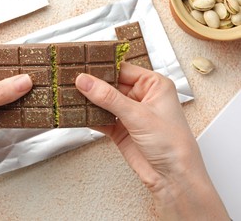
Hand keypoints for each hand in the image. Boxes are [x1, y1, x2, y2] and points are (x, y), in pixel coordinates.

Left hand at [0, 59, 32, 178]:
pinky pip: (3, 115)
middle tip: (34, 77)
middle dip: (13, 81)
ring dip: (15, 98)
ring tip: (35, 91)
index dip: (4, 62)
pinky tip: (25, 110)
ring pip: (1, 98)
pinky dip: (13, 114)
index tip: (24, 62)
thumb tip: (22, 82)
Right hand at [75, 62, 228, 219]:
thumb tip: (86, 81)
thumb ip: (109, 98)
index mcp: (154, 85)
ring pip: (103, 102)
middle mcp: (141, 97)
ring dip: (89, 101)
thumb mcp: (138, 115)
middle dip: (92, 85)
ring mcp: (129, 114)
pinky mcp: (120, 129)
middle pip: (110, 85)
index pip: (123, 69)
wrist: (172, 178)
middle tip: (72, 80)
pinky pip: (100, 119)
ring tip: (70, 94)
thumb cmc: (173, 144)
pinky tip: (77, 114)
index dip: (103, 67)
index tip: (83, 66)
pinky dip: (89, 117)